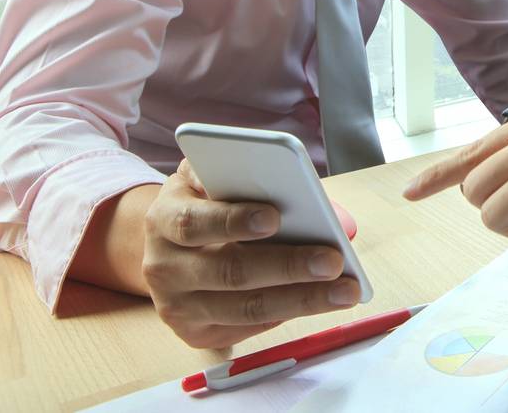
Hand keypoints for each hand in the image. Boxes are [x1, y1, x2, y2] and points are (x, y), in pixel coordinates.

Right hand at [141, 160, 360, 348]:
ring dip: (300, 300)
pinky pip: (245, 328)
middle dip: (287, 266)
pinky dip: (287, 316)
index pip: (194, 222)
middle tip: (333, 260)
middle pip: (229, 271)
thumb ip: (262, 178)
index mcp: (164, 218)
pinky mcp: (193, 332)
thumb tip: (335, 220)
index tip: (276, 217)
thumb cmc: (208, 199)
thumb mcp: (219, 175)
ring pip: (244, 308)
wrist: (168, 242)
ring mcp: (176, 305)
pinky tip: (318, 303)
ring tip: (343, 291)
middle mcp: (163, 266)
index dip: (233, 221)